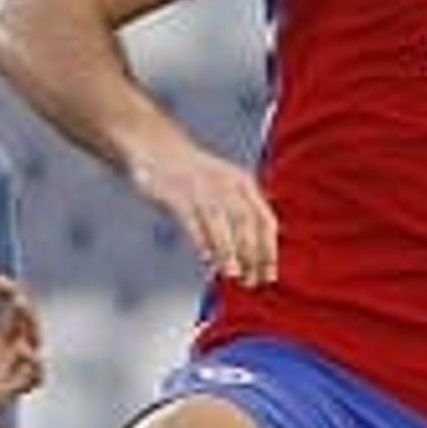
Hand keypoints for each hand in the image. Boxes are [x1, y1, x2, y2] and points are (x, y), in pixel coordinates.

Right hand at [126, 138, 278, 288]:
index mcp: (244, 184)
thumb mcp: (225, 188)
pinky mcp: (178, 194)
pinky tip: (206, 259)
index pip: (265, 220)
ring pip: (221, 223)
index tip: (268, 274)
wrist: (158, 148)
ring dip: (229, 251)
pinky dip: (201, 241)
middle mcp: (226, 184)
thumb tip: (251, 257)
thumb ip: (239, 218)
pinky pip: (193, 221)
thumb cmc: (193, 175)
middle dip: (251, 255)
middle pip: (246, 222)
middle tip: (251, 280)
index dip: (268, 250)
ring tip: (232, 273)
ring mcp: (202, 188)